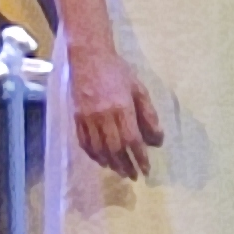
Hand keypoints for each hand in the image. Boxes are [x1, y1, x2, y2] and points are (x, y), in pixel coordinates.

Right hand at [69, 44, 162, 180]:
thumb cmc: (118, 72)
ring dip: (110, 163)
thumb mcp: (139, 89)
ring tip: (120, 171)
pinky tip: (102, 160)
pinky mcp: (76, 117)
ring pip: (98, 148)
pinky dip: (93, 155)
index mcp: (122, 108)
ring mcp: (87, 118)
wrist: (88, 58)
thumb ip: (148, 115)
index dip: (139, 157)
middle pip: (115, 148)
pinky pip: (84, 142)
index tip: (146, 170)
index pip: (132, 140)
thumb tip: (157, 139)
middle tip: (133, 176)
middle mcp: (103, 116)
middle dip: (125, 165)